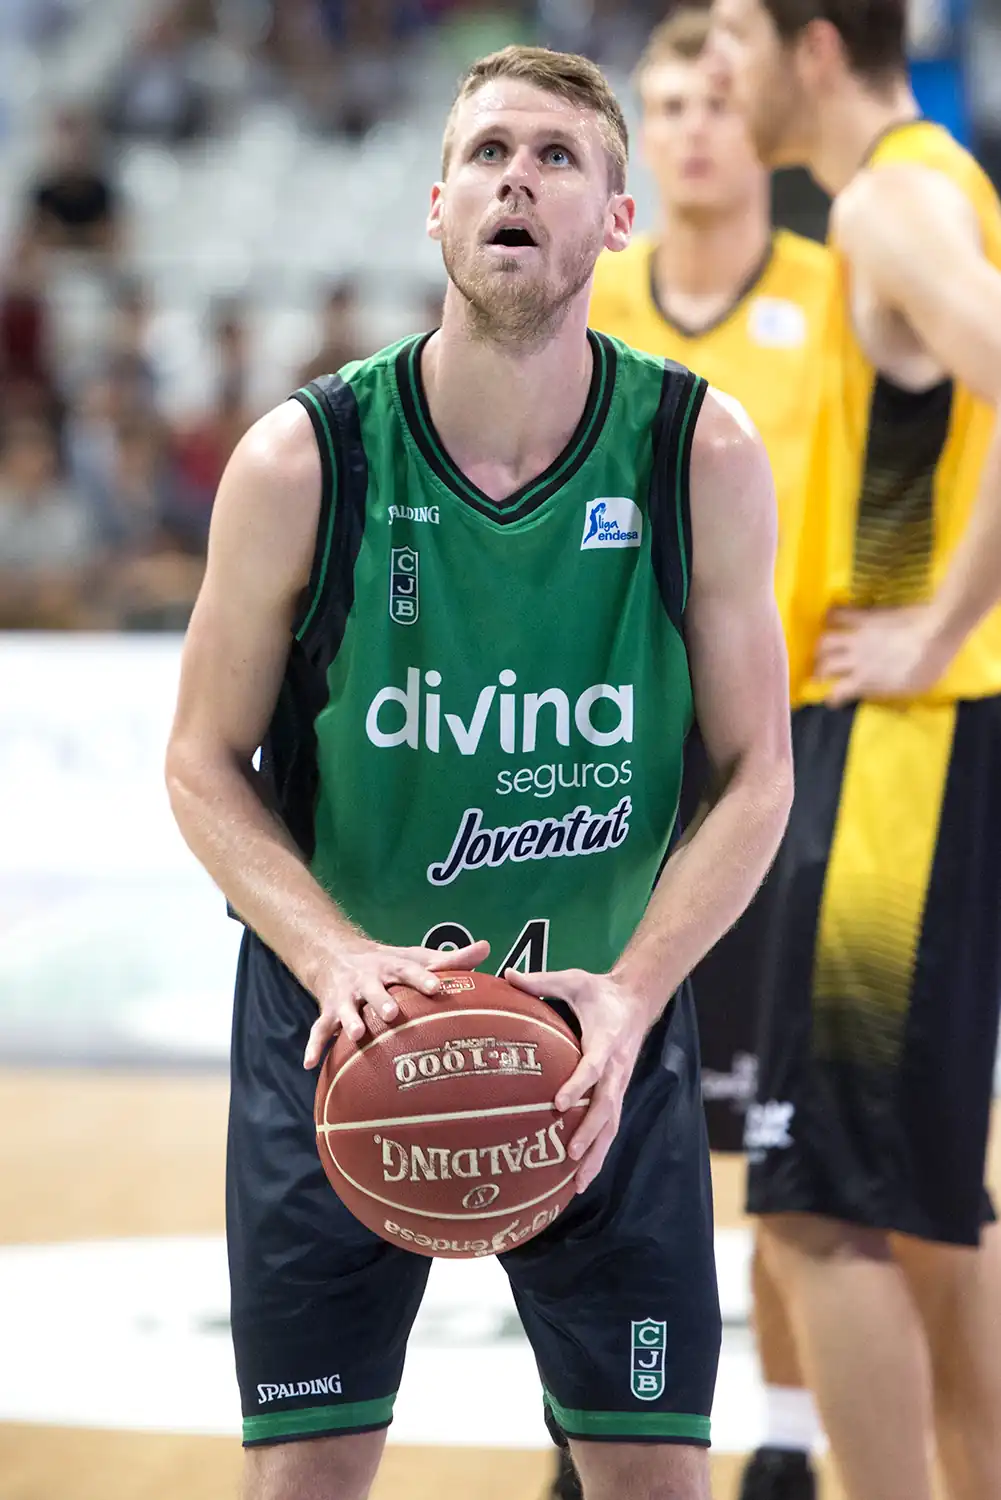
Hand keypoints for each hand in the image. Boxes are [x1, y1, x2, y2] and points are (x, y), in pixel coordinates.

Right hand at [303, 938, 489, 1067]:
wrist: (337, 954)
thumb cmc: (389, 964)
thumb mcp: (415, 957)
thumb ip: (450, 960)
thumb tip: (487, 948)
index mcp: (391, 966)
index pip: (409, 969)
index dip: (422, 977)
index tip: (436, 987)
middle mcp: (366, 979)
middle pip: (374, 988)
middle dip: (382, 1000)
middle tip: (392, 1013)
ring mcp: (345, 995)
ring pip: (345, 1008)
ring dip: (349, 1020)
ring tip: (356, 1035)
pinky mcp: (328, 1010)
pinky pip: (319, 1029)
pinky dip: (313, 1045)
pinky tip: (310, 1064)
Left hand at [504, 967, 650, 1193]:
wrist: (636, 1000)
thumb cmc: (599, 991)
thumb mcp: (573, 980)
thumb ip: (542, 981)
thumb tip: (508, 975)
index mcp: (606, 1041)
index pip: (594, 1068)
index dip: (578, 1086)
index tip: (558, 1104)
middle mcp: (616, 1069)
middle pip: (607, 1107)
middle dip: (590, 1133)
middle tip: (570, 1155)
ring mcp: (619, 1084)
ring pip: (611, 1125)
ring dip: (597, 1154)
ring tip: (578, 1182)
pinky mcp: (617, 1093)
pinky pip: (609, 1127)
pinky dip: (599, 1152)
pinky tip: (582, 1176)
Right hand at [815, 605, 954, 704]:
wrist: (936, 633)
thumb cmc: (929, 667)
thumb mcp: (910, 690)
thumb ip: (888, 692)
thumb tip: (877, 694)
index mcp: (865, 681)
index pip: (837, 693)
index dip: (832, 698)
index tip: (832, 700)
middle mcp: (855, 661)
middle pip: (825, 666)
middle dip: (820, 672)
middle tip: (821, 673)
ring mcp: (858, 637)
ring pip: (825, 642)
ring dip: (821, 648)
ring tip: (822, 649)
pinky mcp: (865, 617)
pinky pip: (840, 614)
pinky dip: (831, 616)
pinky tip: (829, 616)